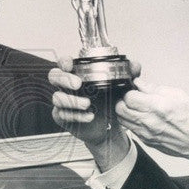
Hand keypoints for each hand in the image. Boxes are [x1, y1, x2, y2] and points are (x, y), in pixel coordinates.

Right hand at [49, 57, 137, 171]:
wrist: (107, 126)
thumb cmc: (108, 103)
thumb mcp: (120, 87)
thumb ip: (128, 75)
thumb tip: (135, 66)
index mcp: (78, 74)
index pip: (64, 62)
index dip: (64, 61)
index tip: (70, 65)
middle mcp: (67, 86)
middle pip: (54, 76)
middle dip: (65, 79)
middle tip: (78, 84)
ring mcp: (63, 101)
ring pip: (57, 97)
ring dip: (72, 101)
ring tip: (88, 104)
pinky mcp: (62, 116)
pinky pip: (62, 114)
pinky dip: (76, 115)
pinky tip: (89, 116)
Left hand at [117, 78, 188, 164]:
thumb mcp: (179, 95)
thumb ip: (155, 88)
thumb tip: (140, 83)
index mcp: (157, 107)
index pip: (128, 97)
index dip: (130, 90)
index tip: (135, 89)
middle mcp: (148, 122)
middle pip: (120, 109)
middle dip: (123, 100)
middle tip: (132, 97)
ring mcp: (146, 134)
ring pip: (122, 121)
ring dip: (125, 112)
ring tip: (136, 107)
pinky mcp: (147, 141)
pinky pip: (131, 130)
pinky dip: (132, 122)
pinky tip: (143, 118)